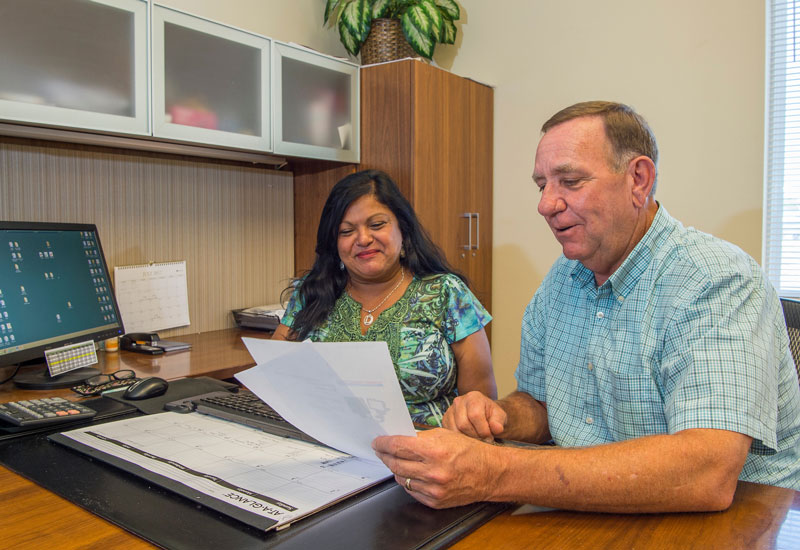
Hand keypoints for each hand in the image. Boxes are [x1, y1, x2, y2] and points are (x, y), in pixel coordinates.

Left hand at [372, 429, 495, 508]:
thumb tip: (398, 438)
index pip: (397, 447)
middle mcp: (432, 472)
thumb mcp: (445, 434)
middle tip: (381, 450)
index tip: (377, 442)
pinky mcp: (434, 501)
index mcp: (434, 451)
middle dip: (385, 455)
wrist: (490, 473)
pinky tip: (412, 473)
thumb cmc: (468, 450)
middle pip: (395, 464)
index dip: (383, 444)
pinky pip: (411, 490)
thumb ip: (420, 437)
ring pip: (401, 478)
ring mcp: (433, 489)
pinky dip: (408, 481)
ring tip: (397, 460)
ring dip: (396, 468)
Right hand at [441, 390, 506, 441]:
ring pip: (455, 430)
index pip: (475, 415)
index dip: (483, 430)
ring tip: (476, 439)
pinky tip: (468, 437)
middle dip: (475, 436)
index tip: (489, 437)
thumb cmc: (491, 416)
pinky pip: (449, 433)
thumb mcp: (500, 416)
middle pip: (463, 424)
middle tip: (483, 440)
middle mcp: (459, 401)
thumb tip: (496, 428)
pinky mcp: (445, 419)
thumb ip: (499, 422)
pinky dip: (459, 439)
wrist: (483, 415)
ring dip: (467, 439)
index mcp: (473, 397)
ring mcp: (450, 410)